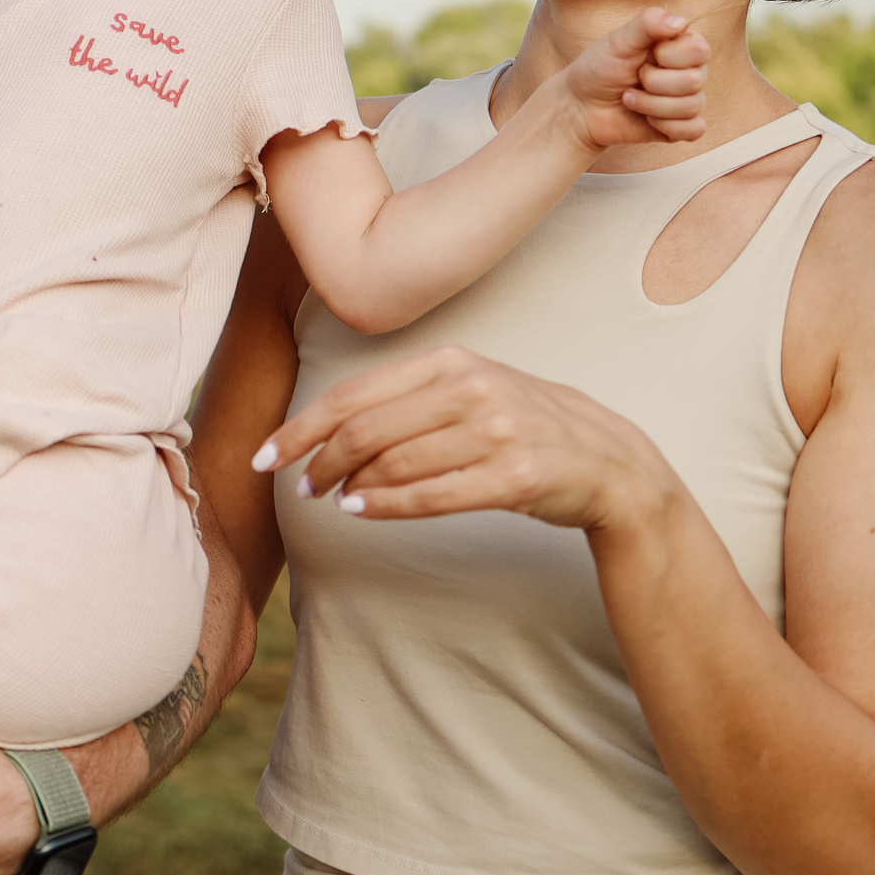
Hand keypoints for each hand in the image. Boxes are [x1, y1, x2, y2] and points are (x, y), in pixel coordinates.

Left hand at [254, 345, 681, 533]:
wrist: (609, 459)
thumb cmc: (524, 425)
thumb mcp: (471, 391)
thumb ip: (409, 401)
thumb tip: (330, 430)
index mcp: (452, 362)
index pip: (354, 394)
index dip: (301, 427)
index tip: (265, 455)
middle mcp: (472, 388)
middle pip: (366, 428)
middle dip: (319, 460)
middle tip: (300, 486)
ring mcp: (497, 431)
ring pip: (395, 463)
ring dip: (350, 486)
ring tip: (331, 499)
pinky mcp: (515, 476)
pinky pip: (433, 496)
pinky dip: (387, 506)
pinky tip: (360, 512)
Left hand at [558, 8, 708, 149]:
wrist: (581, 106)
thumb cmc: (600, 68)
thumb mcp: (619, 41)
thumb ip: (648, 24)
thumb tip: (681, 22)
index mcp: (681, 44)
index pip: (700, 50)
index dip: (669, 56)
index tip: (645, 55)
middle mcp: (691, 71)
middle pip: (694, 81)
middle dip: (653, 83)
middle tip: (633, 78)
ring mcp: (687, 99)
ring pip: (691, 107)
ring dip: (650, 105)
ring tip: (629, 98)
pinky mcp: (681, 126)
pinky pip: (694, 130)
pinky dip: (666, 126)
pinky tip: (647, 120)